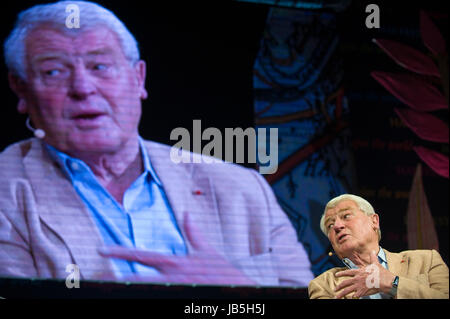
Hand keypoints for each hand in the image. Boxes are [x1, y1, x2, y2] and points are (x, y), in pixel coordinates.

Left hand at [98, 214, 254, 285]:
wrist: (236, 287)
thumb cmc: (220, 270)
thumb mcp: (205, 250)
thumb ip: (193, 232)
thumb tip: (187, 214)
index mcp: (173, 263)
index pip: (141, 255)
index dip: (119, 252)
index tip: (101, 249)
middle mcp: (170, 277)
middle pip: (135, 280)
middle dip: (118, 281)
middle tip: (102, 280)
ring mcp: (173, 290)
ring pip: (144, 291)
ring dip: (131, 290)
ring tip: (115, 289)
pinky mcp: (178, 298)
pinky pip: (159, 299)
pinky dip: (147, 296)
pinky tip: (137, 295)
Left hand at [334, 250, 394, 298]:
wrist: (386, 281)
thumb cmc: (381, 272)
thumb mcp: (375, 264)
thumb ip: (372, 258)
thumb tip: (372, 251)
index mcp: (359, 272)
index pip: (347, 272)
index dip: (341, 274)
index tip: (336, 275)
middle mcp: (357, 279)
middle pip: (345, 283)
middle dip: (339, 286)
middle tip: (335, 289)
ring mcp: (359, 286)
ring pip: (347, 290)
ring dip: (341, 293)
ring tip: (336, 296)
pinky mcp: (363, 292)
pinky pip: (355, 295)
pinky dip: (352, 297)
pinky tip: (350, 298)